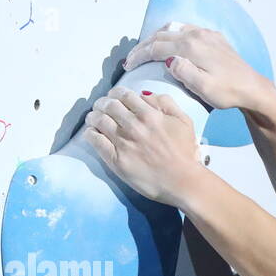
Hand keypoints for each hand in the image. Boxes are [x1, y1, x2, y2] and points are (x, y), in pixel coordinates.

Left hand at [83, 86, 203, 207]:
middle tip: (102, 108)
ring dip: (93, 116)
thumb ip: (166, 103)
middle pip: (108, 105)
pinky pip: (95, 140)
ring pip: (98, 120)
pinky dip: (90, 133)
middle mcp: (133, 126)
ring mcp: (123, 143)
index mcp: (149, 114)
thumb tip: (145, 95)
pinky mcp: (116, 159)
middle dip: (103, 103)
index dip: (115, 93)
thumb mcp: (184, 121)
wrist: (183, 182)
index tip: (114, 98)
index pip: (123, 95)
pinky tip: (92, 133)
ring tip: (94, 119)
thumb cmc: (185, 153)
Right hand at [121, 23, 270, 111]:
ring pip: (174, 30)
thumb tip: (168, 60)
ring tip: (147, 50)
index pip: (157, 47)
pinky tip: (170, 44)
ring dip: (157, 39)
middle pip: (162, 36)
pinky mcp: (215, 38)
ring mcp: (207, 34)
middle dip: (144, 47)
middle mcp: (197, 35)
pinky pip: (187, 30)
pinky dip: (173, 35)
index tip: (128, 65)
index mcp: (191, 47)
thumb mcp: (204, 88)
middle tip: (132, 59)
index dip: (140, 55)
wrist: (254, 89)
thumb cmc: (229, 92)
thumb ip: (183, 72)